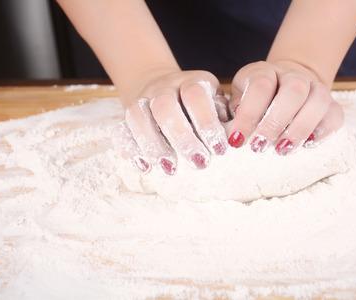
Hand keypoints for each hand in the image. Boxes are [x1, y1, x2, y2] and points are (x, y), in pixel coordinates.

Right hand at [111, 68, 228, 175]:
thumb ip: (222, 115)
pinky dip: (129, 149)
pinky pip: (120, 129)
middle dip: (182, 138)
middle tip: (200, 163)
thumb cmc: (198, 102)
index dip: (207, 122)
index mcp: (191, 81)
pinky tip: (143, 167)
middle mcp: (164, 86)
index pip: (195, 95)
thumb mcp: (215, 101)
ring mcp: (142, 99)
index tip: (219, 150)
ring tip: (170, 169)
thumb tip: (235, 136)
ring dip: (153, 145)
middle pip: (164, 106)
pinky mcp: (126, 113)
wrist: (158, 82)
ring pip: (137, 116)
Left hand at [228, 60, 343, 153]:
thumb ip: (237, 108)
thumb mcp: (240, 96)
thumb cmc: (256, 97)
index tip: (237, 139)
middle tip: (259, 146)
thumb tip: (237, 129)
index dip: (248, 114)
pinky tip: (306, 145)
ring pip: (317, 102)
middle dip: (275, 123)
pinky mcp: (332, 104)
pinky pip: (334, 117)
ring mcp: (316, 88)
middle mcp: (293, 76)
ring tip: (281, 149)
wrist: (286, 82)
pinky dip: (322, 132)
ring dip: (299, 129)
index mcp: (265, 71)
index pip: (260, 86)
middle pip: (293, 91)